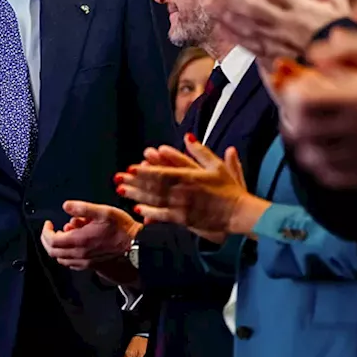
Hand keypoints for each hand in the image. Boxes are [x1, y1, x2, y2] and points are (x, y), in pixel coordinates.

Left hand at [41, 202, 141, 270]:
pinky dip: (66, 254)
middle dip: (47, 239)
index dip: (46, 231)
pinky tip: (73, 245)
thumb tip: (66, 206)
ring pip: (61, 258)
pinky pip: (71, 263)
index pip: (52, 240)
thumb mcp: (103, 211)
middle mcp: (80, 253)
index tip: (48, 223)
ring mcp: (85, 261)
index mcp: (80, 240)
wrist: (136, 242)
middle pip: (52, 251)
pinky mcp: (91, 264)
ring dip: (58, 246)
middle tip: (50, 229)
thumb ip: (82, 208)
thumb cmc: (121, 227)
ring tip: (65, 234)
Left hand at [120, 137, 268, 236]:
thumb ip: (200, 151)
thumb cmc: (229, 189)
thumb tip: (187, 137)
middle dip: (134, 182)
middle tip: (118, 179)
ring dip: (137, 195)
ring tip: (121, 191)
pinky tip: (138, 209)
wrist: (239, 213)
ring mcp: (182, 206)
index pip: (162, 172)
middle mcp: (183, 191)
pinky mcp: (185, 220)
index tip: (130, 168)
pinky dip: (150, 212)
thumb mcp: (216, 166)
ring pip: (155, 199)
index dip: (144, 171)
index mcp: (190, 176)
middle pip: (153, 186)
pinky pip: (164, 216)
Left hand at [205, 0, 352, 60]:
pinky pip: (250, 46)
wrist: (341, 69)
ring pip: (248, 28)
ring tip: (209, 4)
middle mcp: (288, 26)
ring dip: (226, 16)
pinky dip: (234, 37)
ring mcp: (278, 43)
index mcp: (304, 10)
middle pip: (255, 9)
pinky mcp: (273, 57)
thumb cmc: (338, 31)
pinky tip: (221, 28)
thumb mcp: (340, 2)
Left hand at [284, 30, 356, 189]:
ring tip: (314, 130)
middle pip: (300, 129)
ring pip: (309, 156)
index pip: (303, 101)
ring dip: (304, 141)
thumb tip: (314, 52)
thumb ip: (353, 46)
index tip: (302, 87)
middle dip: (294, 116)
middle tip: (302, 109)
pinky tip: (329, 150)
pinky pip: (327, 176)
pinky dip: (320, 164)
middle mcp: (355, 130)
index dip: (293, 92)